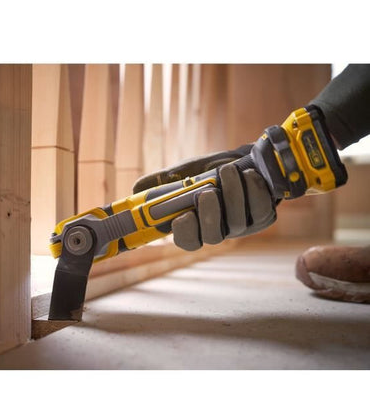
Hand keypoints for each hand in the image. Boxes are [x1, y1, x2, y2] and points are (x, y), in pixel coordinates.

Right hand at [133, 145, 276, 250]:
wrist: (250, 159)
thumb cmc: (214, 169)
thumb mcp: (186, 172)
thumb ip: (163, 181)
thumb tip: (136, 189)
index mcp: (198, 222)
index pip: (188, 240)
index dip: (184, 234)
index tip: (181, 217)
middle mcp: (219, 229)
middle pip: (212, 237)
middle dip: (209, 215)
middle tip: (207, 192)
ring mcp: (242, 225)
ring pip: (236, 221)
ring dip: (232, 193)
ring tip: (228, 170)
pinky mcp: (263, 217)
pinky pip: (259, 210)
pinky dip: (253, 191)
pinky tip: (248, 175)